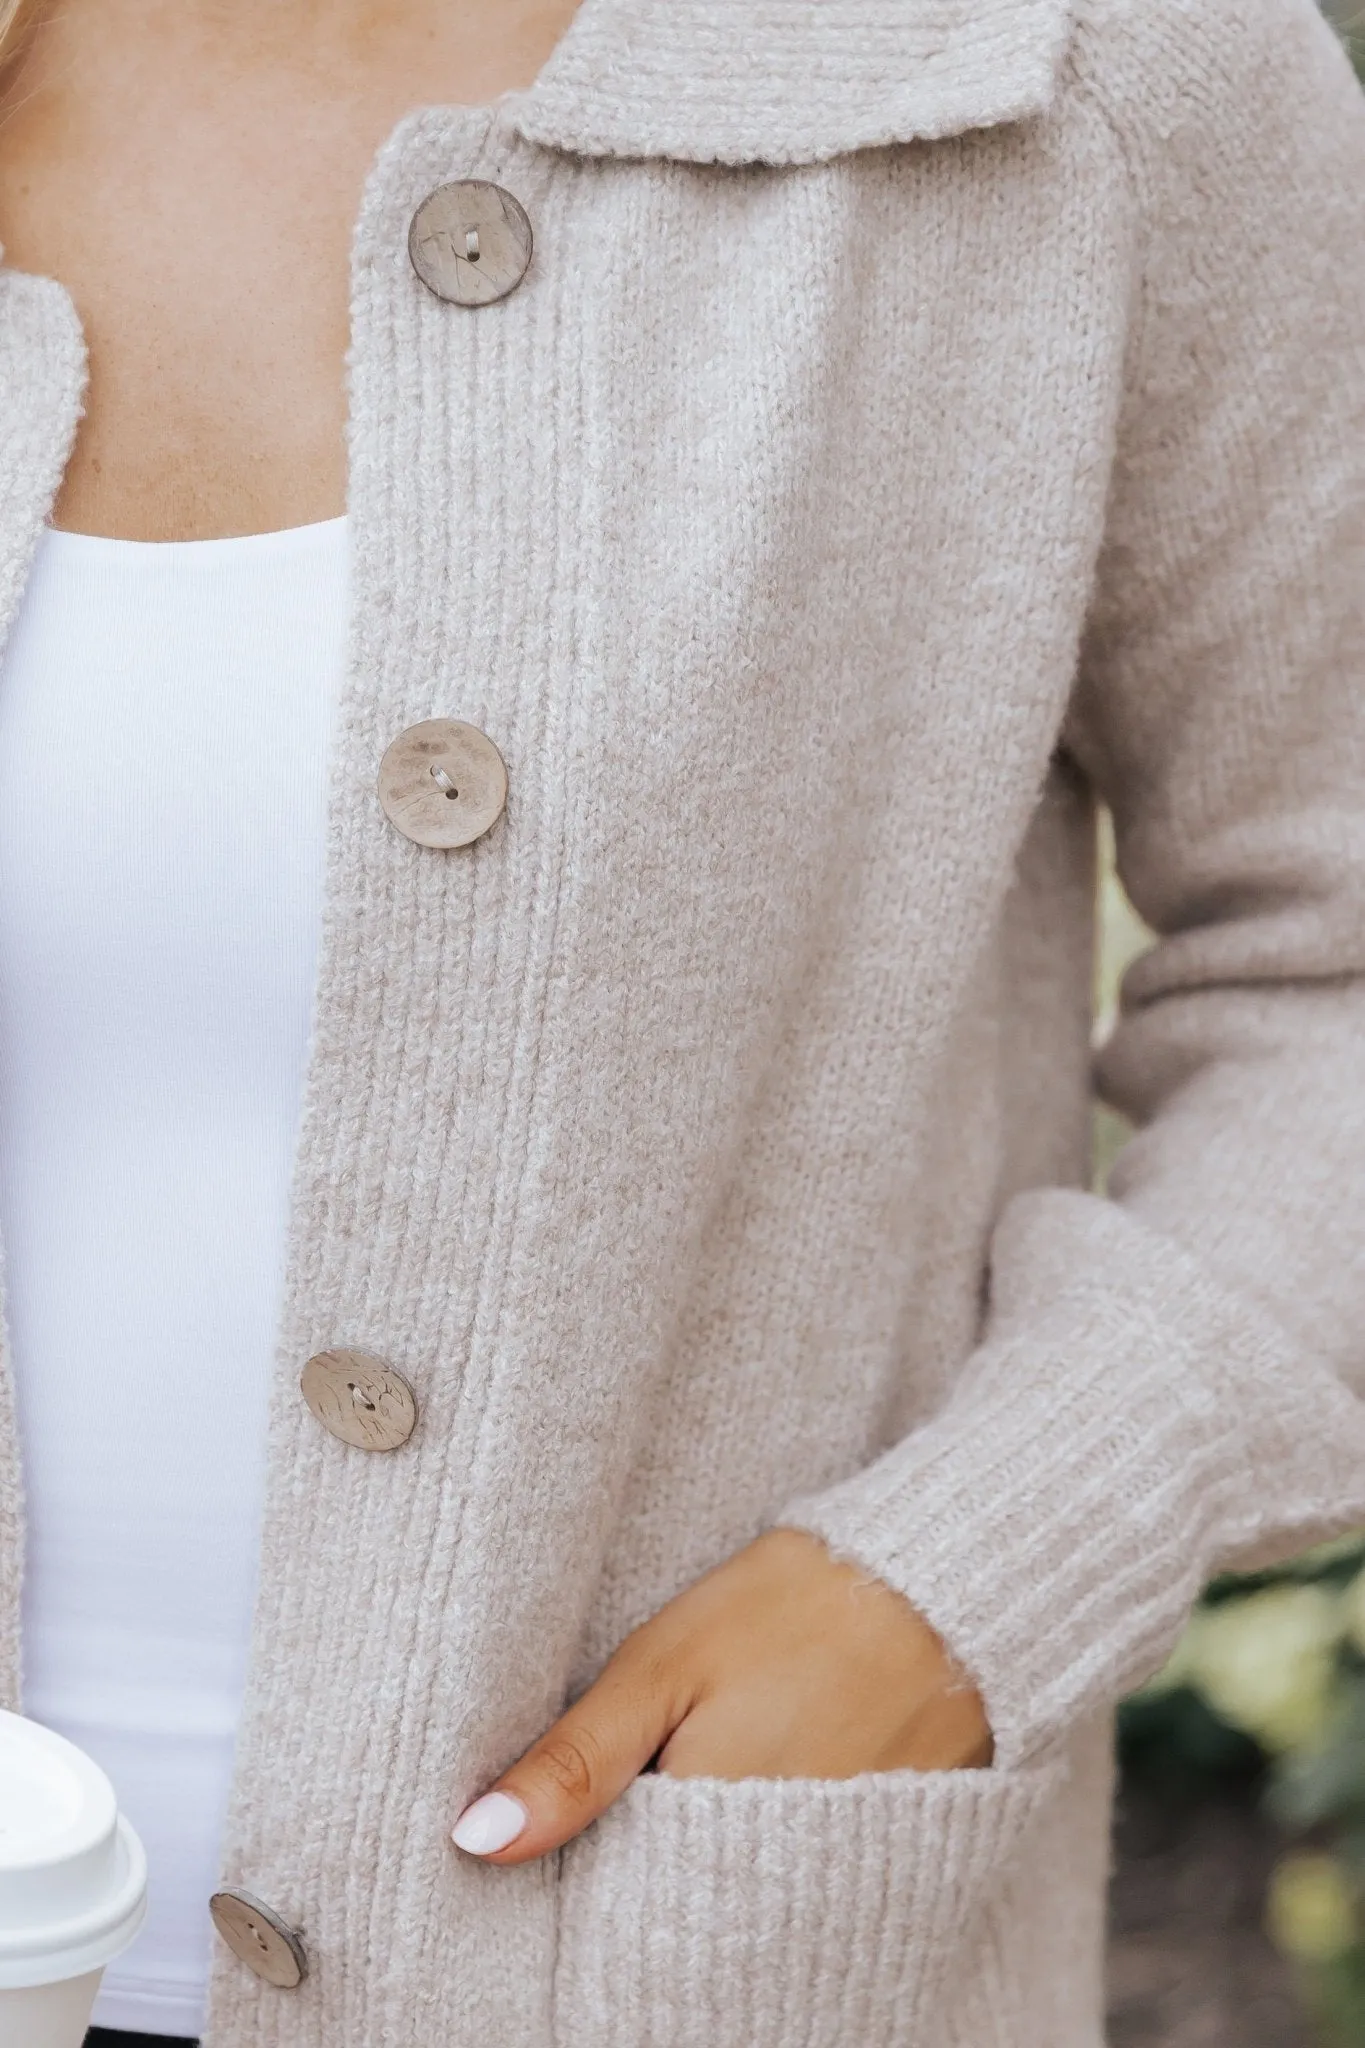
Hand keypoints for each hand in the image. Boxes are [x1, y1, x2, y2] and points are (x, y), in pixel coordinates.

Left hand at [450, 1526, 992, 1862]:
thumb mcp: (664, 1663)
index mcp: (708, 1835)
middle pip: (679, 1919)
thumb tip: (476, 1841)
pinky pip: (804, 1894)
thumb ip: (575, 1760)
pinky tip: (765, 1799)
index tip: (575, 1833)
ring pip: (740, 1909)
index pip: (617, 1911)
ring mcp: (836, 1877)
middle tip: (650, 1793)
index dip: (586, 1876)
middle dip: (643, 1880)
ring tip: (707, 1788)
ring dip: (705, 1871)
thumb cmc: (793, 1608)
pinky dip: (770, 1865)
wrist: (942, 1582)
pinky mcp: (882, 1862)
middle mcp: (776, 1882)